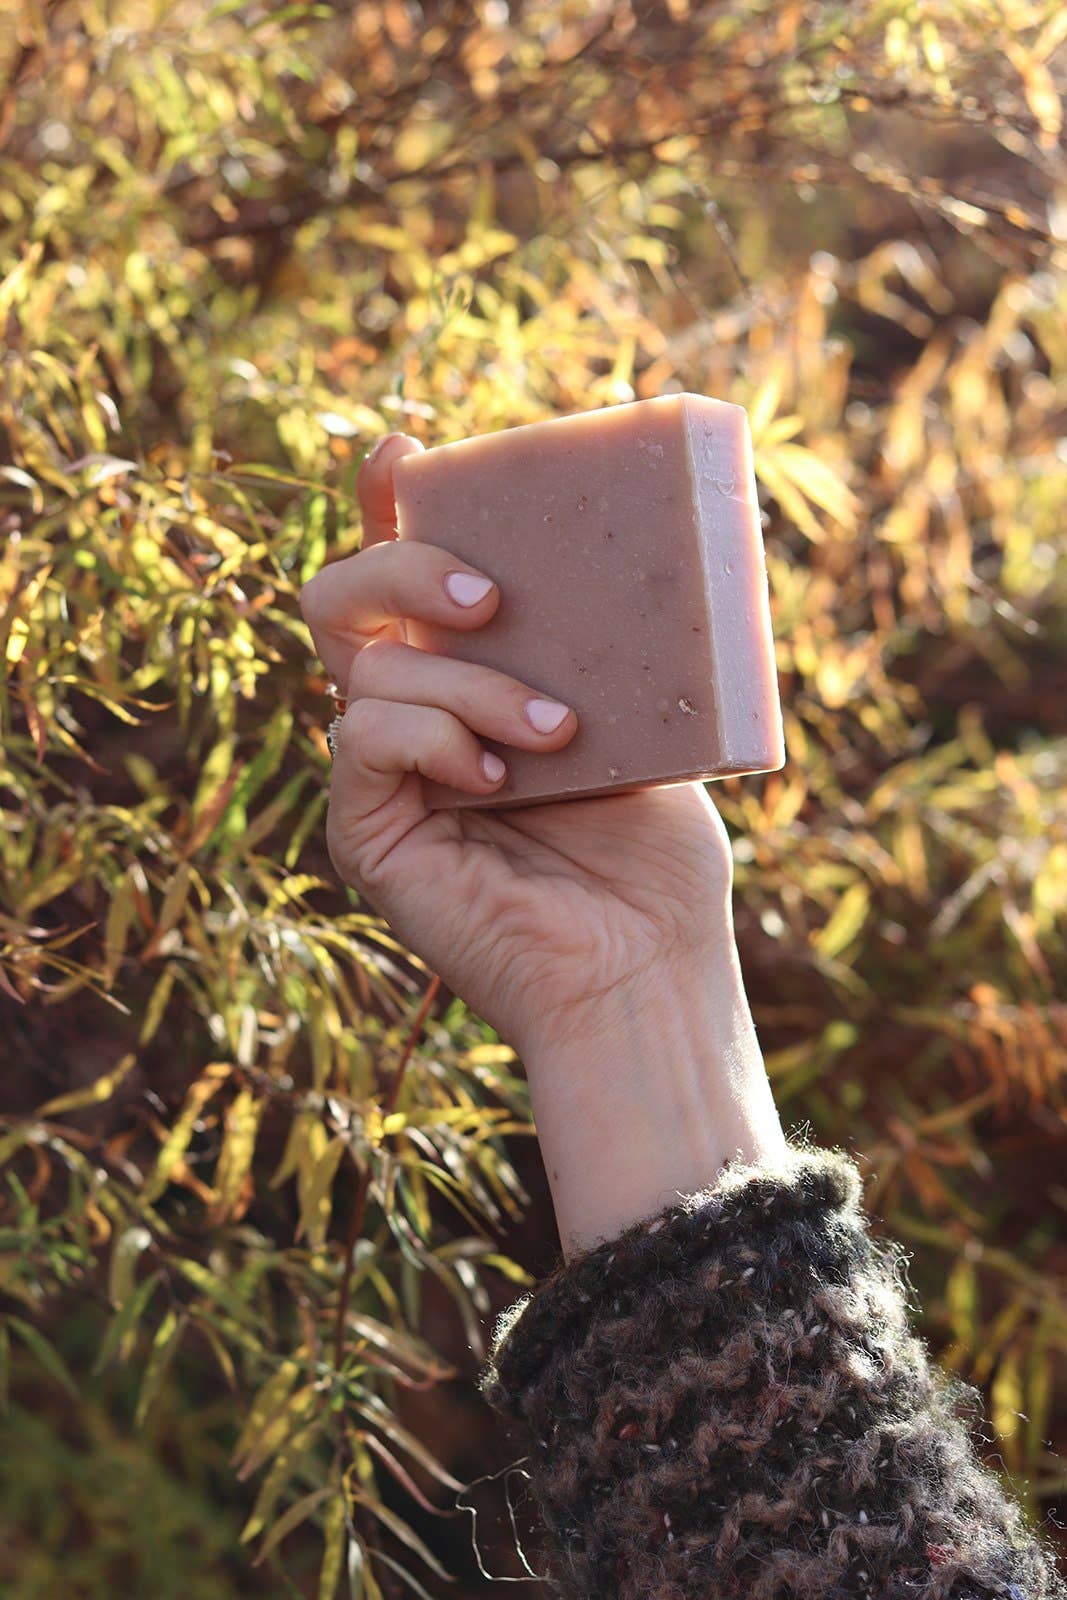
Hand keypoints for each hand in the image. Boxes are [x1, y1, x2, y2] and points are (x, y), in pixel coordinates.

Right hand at [301, 433, 786, 1250]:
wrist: (648, 971)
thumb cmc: (655, 859)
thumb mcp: (642, 721)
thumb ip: (602, 647)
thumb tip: (622, 551)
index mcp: (469, 684)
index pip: (408, 581)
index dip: (392, 509)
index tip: (409, 451)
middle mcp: (414, 721)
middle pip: (346, 599)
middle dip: (407, 569)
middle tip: (495, 599)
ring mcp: (384, 778)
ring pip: (365, 667)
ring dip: (468, 685)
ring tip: (556, 734)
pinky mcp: (366, 833)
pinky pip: (359, 738)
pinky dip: (429, 737)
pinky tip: (494, 778)